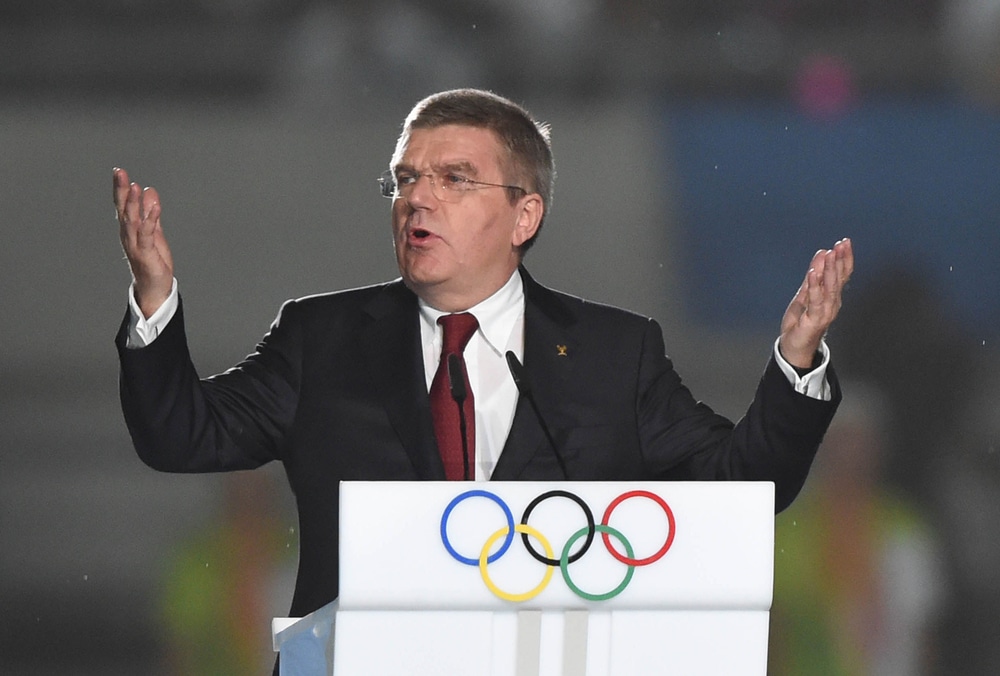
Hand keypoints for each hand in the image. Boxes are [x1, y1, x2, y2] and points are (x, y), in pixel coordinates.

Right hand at [114, 167, 173, 317]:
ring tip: (133, 186)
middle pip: (123, 209)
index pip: (123, 205)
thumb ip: (150, 212)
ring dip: (133, 203)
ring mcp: (135, 244)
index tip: (119, 171)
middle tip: (119, 172)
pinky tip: (154, 207)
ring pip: (132, 220)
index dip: (120, 188)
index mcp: (129, 229)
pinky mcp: (145, 253)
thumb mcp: (153, 231)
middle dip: (121, 190)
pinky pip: (147, 234)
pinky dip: (150, 220)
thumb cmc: (152, 260)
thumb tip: (148, 190)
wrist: (154, 287)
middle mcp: (128, 235)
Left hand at [779, 238, 853, 368]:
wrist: (794, 346)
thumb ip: (813, 275)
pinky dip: (814, 286)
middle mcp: (832, 303)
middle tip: (842, 244)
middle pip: (839, 279)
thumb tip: (822, 253)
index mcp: (832, 296)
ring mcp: (825, 312)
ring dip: (829, 270)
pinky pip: (815, 301)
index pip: (842, 274)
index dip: (844, 258)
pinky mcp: (815, 319)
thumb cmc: (801, 321)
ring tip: (829, 254)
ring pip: (830, 288)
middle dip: (840, 260)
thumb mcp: (805, 293)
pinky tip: (813, 274)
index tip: (845, 242)